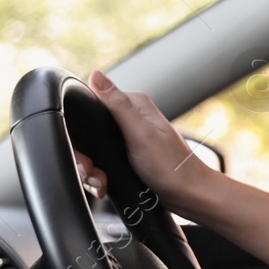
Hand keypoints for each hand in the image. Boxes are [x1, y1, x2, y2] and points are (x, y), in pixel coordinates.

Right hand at [73, 69, 211, 215]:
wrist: (187, 195)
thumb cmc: (171, 166)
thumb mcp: (141, 133)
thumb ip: (117, 105)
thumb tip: (96, 74)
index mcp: (133, 105)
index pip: (92, 104)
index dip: (82, 130)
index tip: (87, 155)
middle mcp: (130, 118)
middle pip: (90, 131)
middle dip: (87, 157)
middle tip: (94, 175)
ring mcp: (128, 137)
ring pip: (94, 150)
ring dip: (92, 170)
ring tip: (100, 183)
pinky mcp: (127, 155)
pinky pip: (102, 162)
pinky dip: (99, 176)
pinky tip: (103, 185)